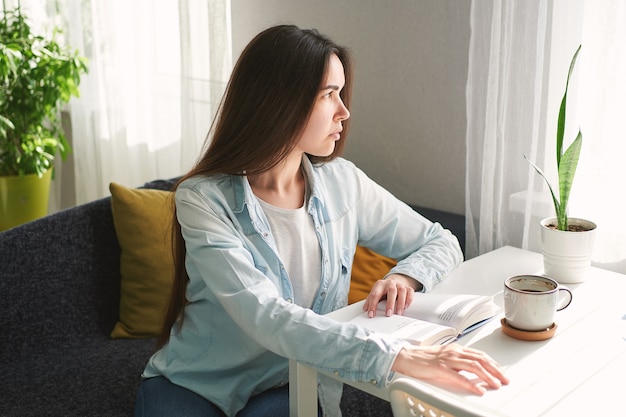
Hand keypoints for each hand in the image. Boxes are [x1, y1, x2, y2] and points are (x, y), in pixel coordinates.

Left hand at [363, 273, 421, 316]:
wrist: (395, 281)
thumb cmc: (383, 290)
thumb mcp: (376, 293)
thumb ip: (370, 300)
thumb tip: (365, 310)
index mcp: (380, 284)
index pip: (375, 294)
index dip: (372, 305)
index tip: (371, 315)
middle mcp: (390, 283)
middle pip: (391, 291)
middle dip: (390, 303)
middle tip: (388, 314)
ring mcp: (400, 284)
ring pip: (402, 291)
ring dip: (400, 303)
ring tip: (398, 313)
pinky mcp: (408, 287)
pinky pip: (410, 291)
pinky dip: (409, 299)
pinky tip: (406, 306)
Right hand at [391, 344, 509, 394]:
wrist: (406, 357)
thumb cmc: (423, 359)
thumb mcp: (445, 358)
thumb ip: (458, 363)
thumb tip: (473, 372)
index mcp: (456, 349)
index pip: (480, 355)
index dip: (493, 364)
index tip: (502, 372)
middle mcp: (454, 352)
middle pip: (481, 359)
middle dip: (496, 370)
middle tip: (505, 379)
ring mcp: (447, 359)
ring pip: (474, 366)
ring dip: (488, 376)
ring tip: (496, 384)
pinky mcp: (440, 368)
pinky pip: (459, 376)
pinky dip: (472, 383)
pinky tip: (479, 390)